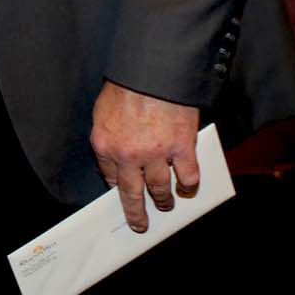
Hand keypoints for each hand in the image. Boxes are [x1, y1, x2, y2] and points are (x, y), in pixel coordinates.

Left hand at [91, 79, 199, 231]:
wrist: (151, 70)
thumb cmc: (126, 85)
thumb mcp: (104, 110)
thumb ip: (110, 135)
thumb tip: (117, 157)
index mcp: (105, 144)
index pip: (110, 177)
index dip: (118, 188)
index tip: (122, 195)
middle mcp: (127, 155)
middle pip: (132, 194)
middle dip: (136, 213)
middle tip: (140, 224)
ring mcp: (155, 154)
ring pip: (160, 190)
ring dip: (164, 200)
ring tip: (167, 203)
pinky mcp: (181, 148)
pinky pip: (187, 177)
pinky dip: (189, 184)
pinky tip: (188, 186)